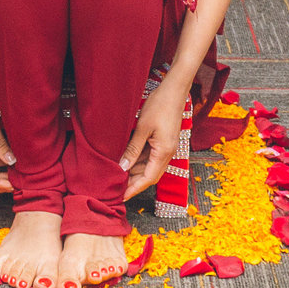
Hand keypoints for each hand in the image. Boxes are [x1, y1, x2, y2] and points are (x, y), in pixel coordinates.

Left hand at [119, 79, 187, 199]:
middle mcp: (167, 153)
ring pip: (149, 166)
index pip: (148, 179)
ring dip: (135, 172)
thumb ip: (133, 149)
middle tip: (115, 188)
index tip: (122, 197)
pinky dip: (138, 161)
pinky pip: (150, 157)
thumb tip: (122, 167)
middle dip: (133, 183)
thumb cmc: (160, 105)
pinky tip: (126, 160)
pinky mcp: (163, 141)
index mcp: (164, 152)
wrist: (174, 90)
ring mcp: (166, 148)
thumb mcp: (143, 128)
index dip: (134, 189)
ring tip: (117, 175)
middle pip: (149, 175)